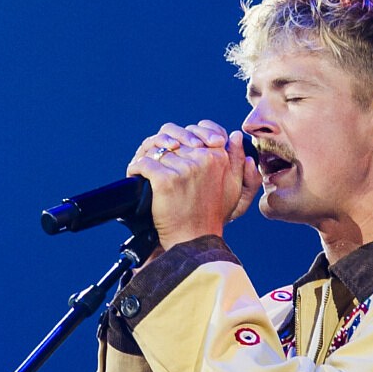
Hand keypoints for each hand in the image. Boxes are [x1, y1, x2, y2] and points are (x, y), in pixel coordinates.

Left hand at [126, 120, 262, 251]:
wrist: (194, 240)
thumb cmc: (212, 216)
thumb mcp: (234, 188)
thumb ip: (236, 160)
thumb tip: (234, 135)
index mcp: (218, 157)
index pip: (196, 131)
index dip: (183, 138)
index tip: (175, 150)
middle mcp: (203, 159)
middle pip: (174, 141)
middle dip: (164, 150)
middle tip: (156, 162)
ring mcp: (184, 169)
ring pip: (158, 152)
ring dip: (148, 160)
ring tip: (145, 172)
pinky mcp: (166, 180)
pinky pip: (144, 164)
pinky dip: (136, 169)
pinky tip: (136, 177)